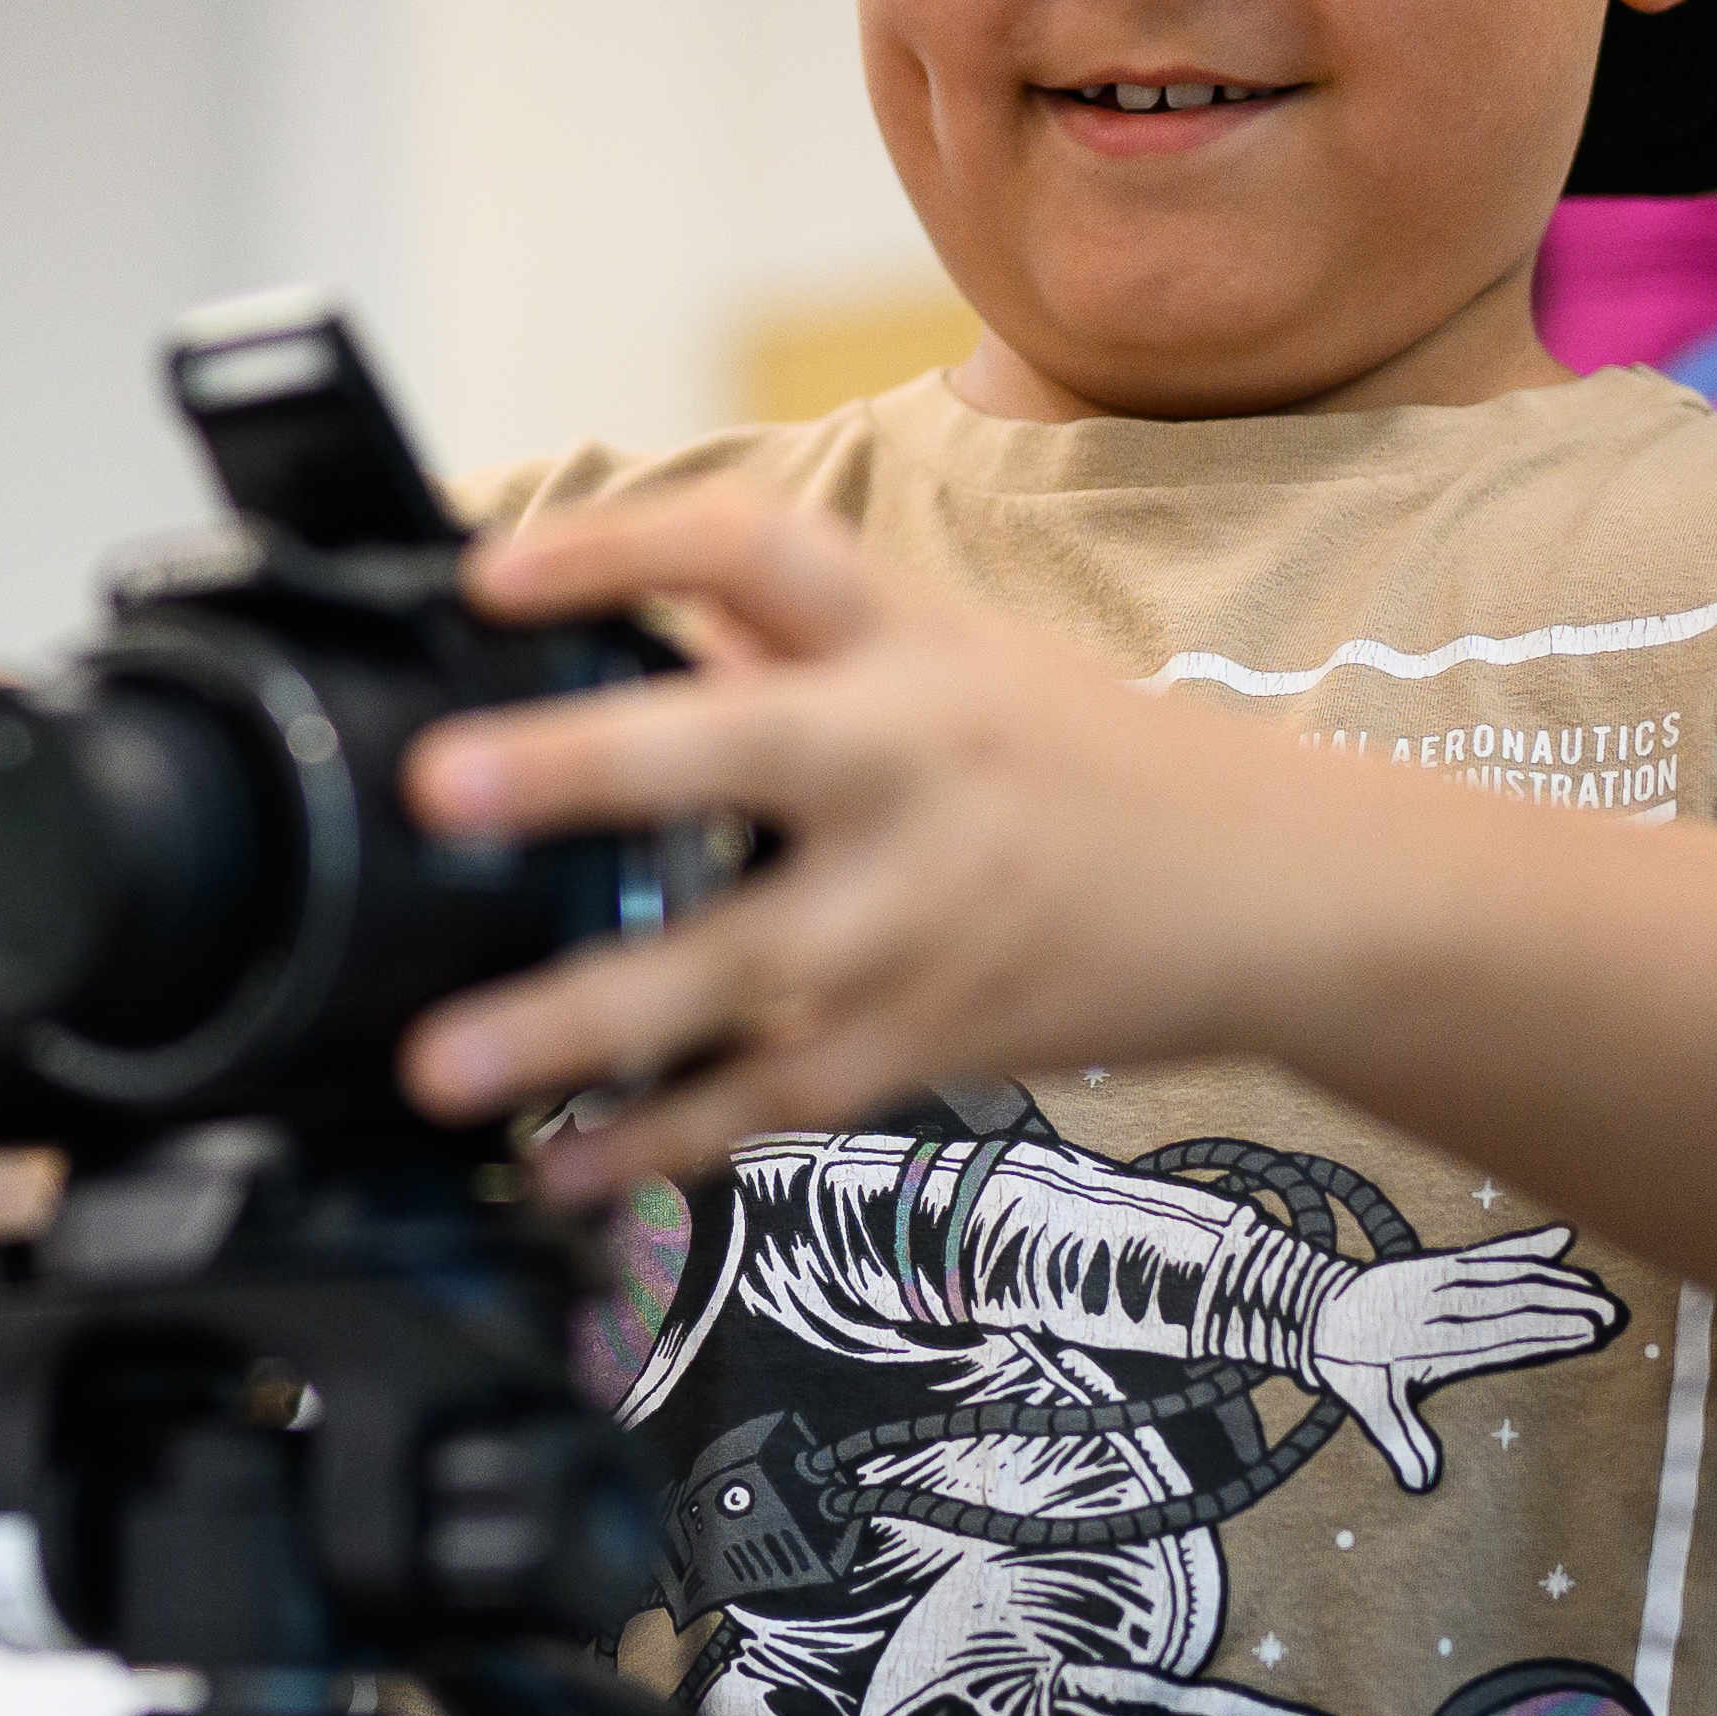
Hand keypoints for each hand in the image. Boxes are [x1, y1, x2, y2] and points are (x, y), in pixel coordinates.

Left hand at [399, 489, 1373, 1196]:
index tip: (481, 578)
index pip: (756, 550)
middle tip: (442, 788)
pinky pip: (774, 1099)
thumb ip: (774, 643)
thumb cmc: (1078, 760)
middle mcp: (907, 765)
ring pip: (736, 968)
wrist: (1275, 888)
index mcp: (904, 645)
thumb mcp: (947, 653)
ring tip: (441, 1062)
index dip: (618, 549)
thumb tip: (594, 623)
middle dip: (584, 766)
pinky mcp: (927, 1038)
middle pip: (741, 748)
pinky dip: (663, 1141)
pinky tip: (562, 1166)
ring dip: (581, 1020)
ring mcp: (918, 916)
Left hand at [1308, 1233, 1616, 1491]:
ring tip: (1599, 1290)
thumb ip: (1401, 1440)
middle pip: (1509, 1301)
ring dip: (1555, 1279)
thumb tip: (1422, 1484)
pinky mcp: (1441, 1261)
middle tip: (1609, 1314)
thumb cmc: (1351, 1365)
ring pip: (1506, 1275)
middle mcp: (1438, 1304)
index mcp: (1426, 1340)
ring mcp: (1440, 1278)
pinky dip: (1525, 1245)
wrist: (1315, 1311)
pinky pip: (1488, 1253)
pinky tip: (1563, 1237)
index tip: (1585, 1331)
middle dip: (1562, 1305)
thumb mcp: (1368, 1405)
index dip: (1542, 1331)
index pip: (1494, 1336)